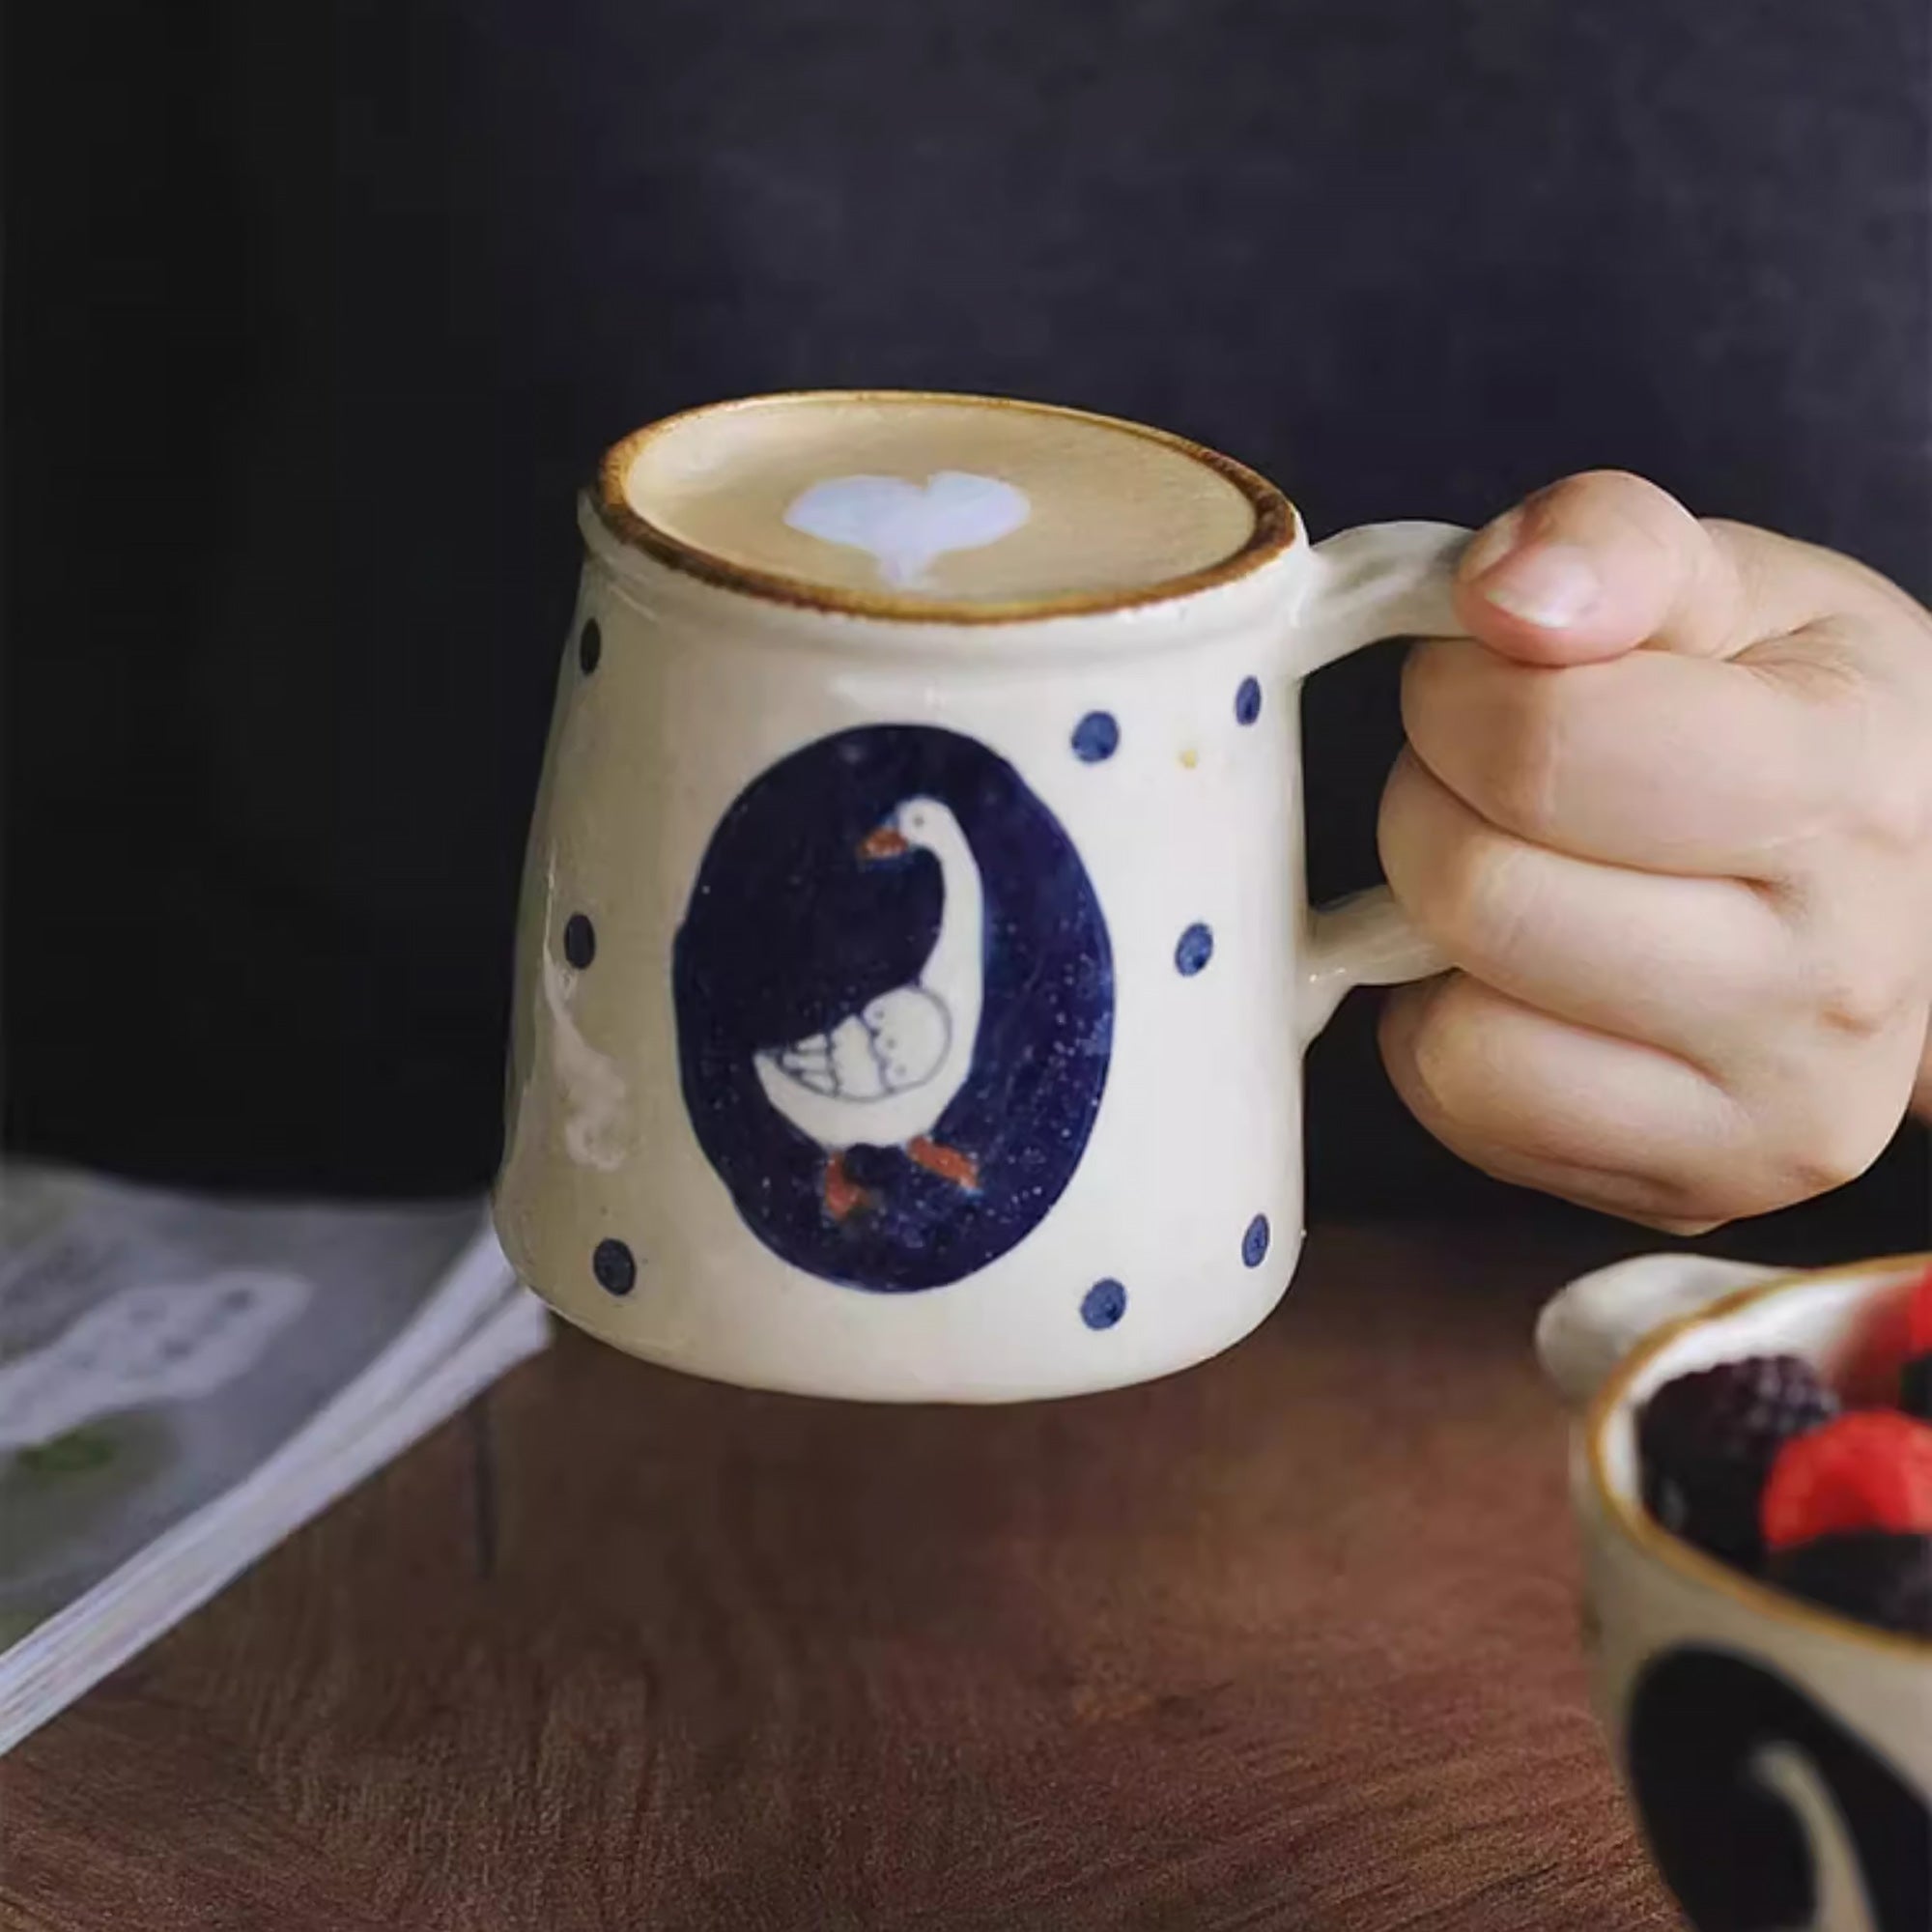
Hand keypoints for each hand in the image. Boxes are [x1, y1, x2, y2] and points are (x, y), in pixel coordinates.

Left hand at [1379, 471, 1931, 1230]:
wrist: (1915, 898)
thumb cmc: (1800, 725)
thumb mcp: (1736, 589)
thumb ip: (1613, 545)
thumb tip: (1504, 597)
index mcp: (1848, 791)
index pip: (1542, 749)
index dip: (1458, 694)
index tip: (1483, 680)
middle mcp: (1831, 982)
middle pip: (1476, 890)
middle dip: (1437, 805)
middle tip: (1495, 784)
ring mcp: (1771, 1116)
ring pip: (1461, 1031)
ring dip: (1440, 933)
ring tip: (1524, 876)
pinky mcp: (1693, 1192)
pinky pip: (1465, 1111)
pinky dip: (1453, 1032)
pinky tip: (1527, 980)